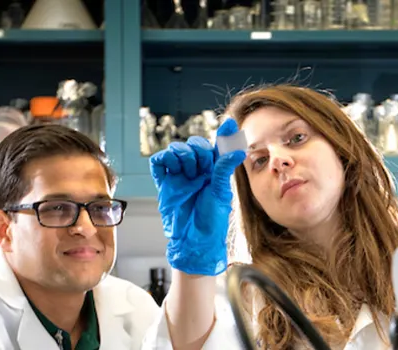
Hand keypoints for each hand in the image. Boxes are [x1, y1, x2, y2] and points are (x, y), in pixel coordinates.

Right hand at [151, 118, 246, 275]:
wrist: (193, 239)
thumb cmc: (211, 220)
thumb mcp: (221, 191)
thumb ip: (224, 167)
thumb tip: (238, 149)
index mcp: (213, 172)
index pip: (215, 148)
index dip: (221, 136)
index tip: (228, 124)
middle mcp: (196, 171)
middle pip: (194, 145)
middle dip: (198, 151)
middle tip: (201, 167)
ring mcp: (179, 176)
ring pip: (176, 150)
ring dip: (182, 155)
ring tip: (188, 171)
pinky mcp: (165, 183)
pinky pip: (159, 162)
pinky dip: (163, 159)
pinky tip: (171, 167)